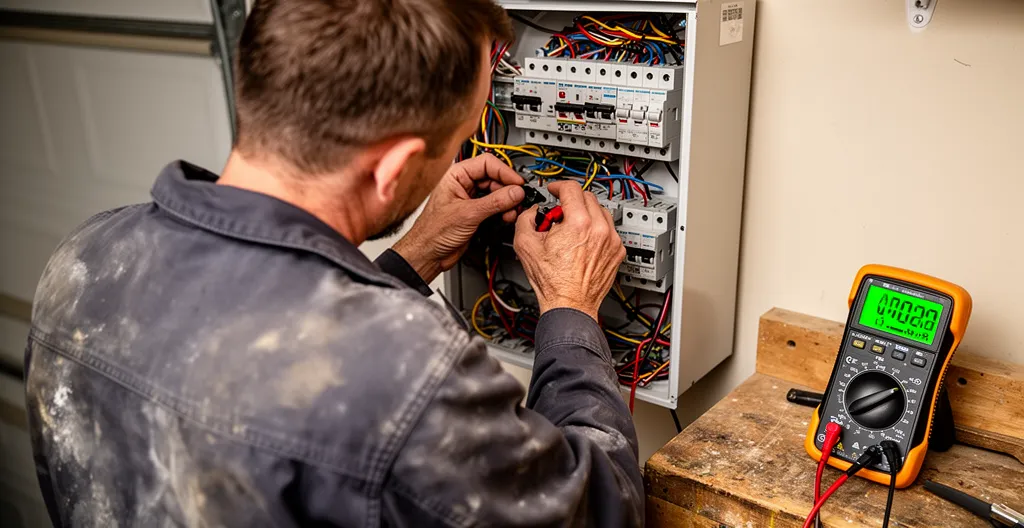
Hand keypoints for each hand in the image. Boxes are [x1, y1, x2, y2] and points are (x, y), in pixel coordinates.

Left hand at [393, 154, 524, 282]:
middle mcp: (464, 184)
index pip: (487, 163)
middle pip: (495, 177)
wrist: (428, 254)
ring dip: (508, 201)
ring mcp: (471, 198)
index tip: (518, 183)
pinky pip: (495, 206)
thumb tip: (515, 192)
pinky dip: (504, 210)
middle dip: (508, 189)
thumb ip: (495, 202)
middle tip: (518, 199)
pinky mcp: (476, 212)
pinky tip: (507, 216)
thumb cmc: (432, 232)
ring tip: (512, 211)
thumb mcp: (468, 214)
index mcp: (456, 175)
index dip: (505, 171)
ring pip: (497, 192)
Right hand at [513, 181, 625, 321]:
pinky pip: (608, 229)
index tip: (555, 190)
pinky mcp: (617, 251)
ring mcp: (612, 240)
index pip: (571, 188)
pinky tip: (583, 241)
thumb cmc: (552, 282)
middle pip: (587, 197)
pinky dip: (596, 229)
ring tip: (571, 228)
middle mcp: (599, 229)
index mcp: (578, 223)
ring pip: (600, 211)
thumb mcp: (525, 245)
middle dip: (571, 201)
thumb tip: (533, 212)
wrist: (570, 304)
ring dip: (586, 213)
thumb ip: (526, 218)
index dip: (559, 186)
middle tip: (559, 214)